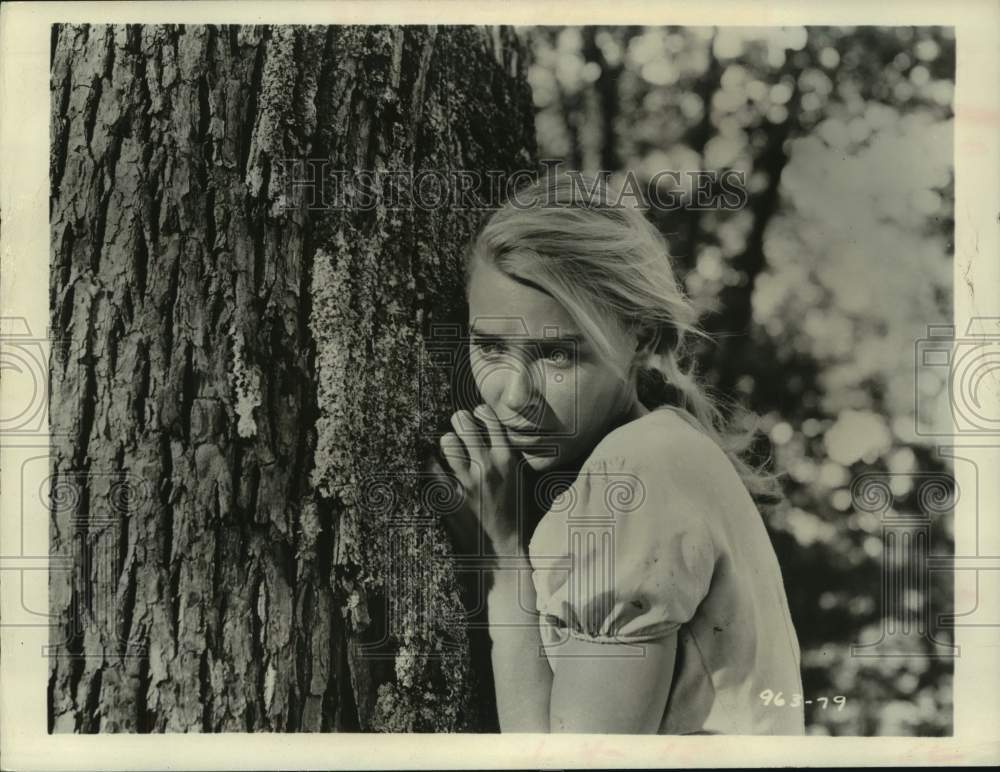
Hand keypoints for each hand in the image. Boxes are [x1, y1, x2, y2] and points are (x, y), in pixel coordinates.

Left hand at [433, 403, 520, 554]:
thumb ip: (507, 457)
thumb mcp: (518, 481)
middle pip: (465, 424)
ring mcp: (467, 481)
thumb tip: (494, 435)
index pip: (491, 420)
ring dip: (446, 442)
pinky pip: (432, 467)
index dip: (480, 412)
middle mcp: (487, 466)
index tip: (475, 414)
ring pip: (447, 442)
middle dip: (459, 421)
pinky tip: (435, 464)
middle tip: (457, 424)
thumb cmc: (512, 516)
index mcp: (508, 460)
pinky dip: (431, 462)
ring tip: (448, 446)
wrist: (501, 552)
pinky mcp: (449, 497)